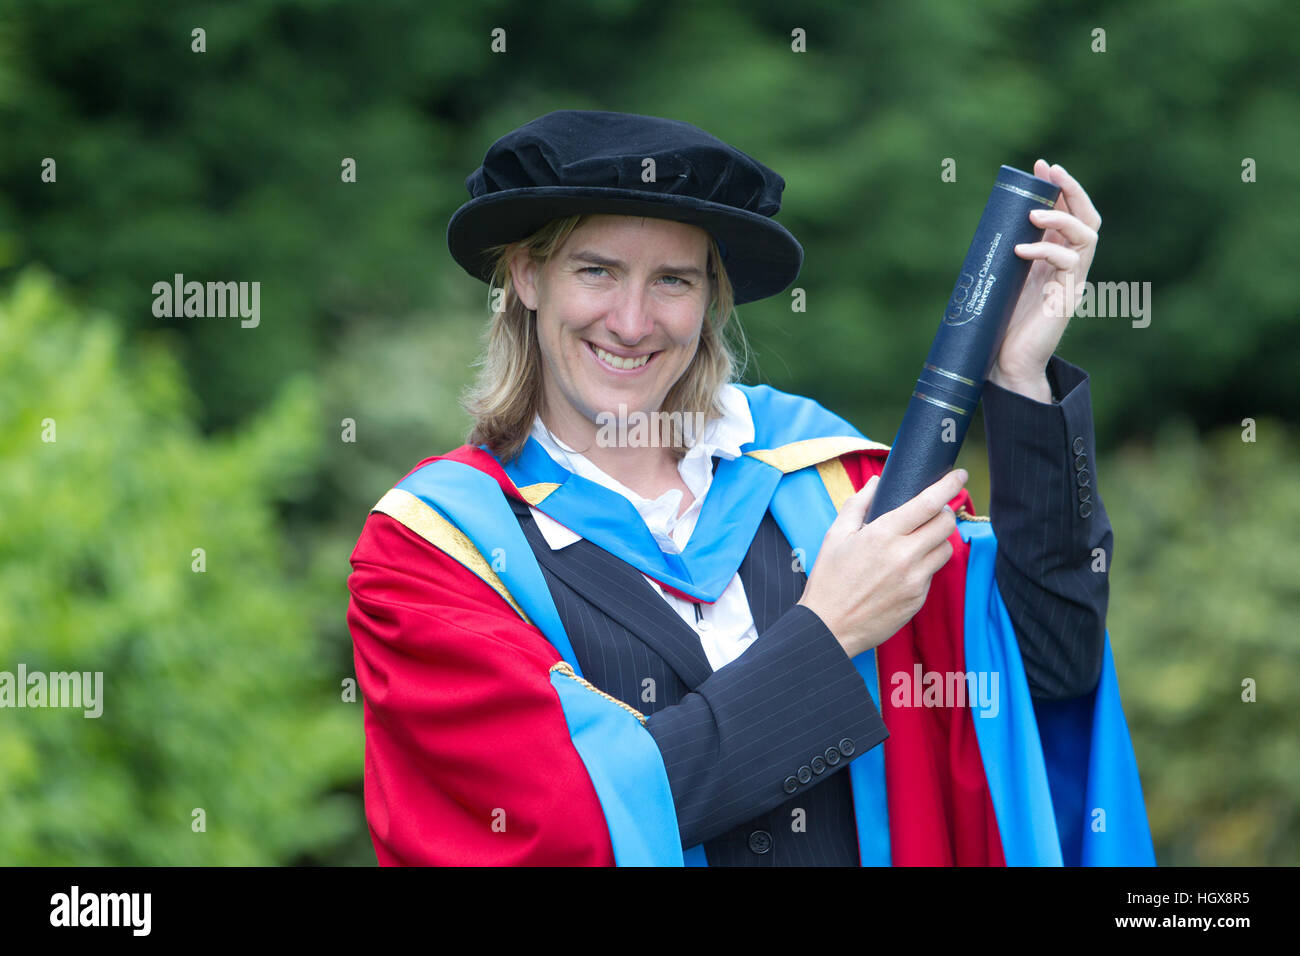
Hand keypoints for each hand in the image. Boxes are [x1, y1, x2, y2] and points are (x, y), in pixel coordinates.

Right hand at [797, 468, 967, 659]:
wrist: (829, 626)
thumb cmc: (829, 579)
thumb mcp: (835, 536)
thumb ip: (858, 504)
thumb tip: (876, 483)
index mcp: (882, 534)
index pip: (928, 503)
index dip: (949, 485)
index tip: (959, 474)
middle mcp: (904, 556)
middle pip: (946, 524)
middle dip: (945, 512)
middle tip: (935, 511)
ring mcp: (914, 580)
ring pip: (945, 549)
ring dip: (937, 540)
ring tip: (918, 541)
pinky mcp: (918, 599)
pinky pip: (932, 573)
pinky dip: (925, 565)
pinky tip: (904, 569)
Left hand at [989, 159, 1102, 399]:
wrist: (1005, 364)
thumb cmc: (999, 323)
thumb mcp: (1003, 277)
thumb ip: (1008, 253)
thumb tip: (994, 219)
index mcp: (1055, 258)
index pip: (1070, 215)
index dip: (1060, 189)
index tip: (1041, 166)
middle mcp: (1070, 266)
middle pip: (1088, 218)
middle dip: (1071, 190)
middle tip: (1050, 171)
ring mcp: (1072, 281)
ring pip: (1086, 235)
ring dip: (1061, 218)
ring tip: (1032, 214)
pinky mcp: (1067, 297)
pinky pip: (1068, 262)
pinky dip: (1045, 250)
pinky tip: (1021, 249)